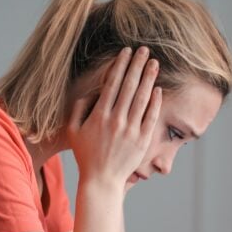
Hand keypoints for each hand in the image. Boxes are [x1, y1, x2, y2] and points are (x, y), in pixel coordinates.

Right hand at [67, 46, 161, 189]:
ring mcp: (131, 130)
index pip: (112, 84)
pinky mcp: (142, 140)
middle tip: (144, 50)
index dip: (120, 65)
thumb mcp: (73, 131)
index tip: (126, 52)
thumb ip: (78, 109)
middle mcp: (116, 120)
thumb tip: (90, 92)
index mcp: (99, 116)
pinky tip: (158, 89)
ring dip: (149, 78)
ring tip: (154, 63)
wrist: (101, 180)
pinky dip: (155, 102)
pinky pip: (151, 117)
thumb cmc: (85, 155)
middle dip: (137, 65)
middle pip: (129, 86)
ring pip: (142, 98)